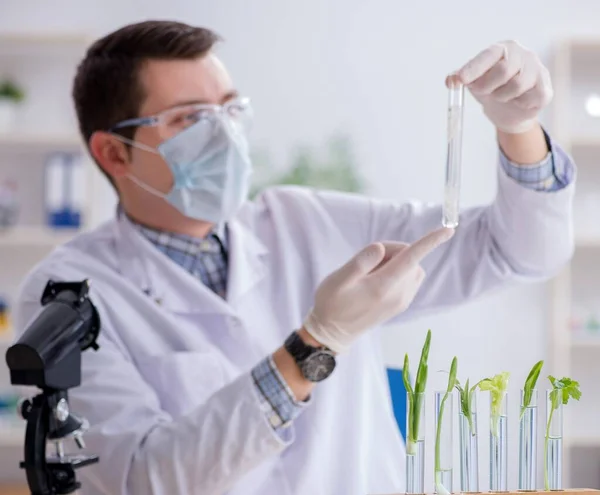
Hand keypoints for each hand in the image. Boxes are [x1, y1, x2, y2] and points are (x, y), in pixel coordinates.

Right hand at [303, 227, 454, 353]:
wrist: (332, 333)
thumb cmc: (331, 303)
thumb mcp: (338, 279)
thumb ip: (361, 261)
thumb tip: (381, 248)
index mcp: (383, 286)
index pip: (411, 258)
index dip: (430, 242)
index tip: (449, 230)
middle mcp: (398, 295)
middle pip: (409, 258)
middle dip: (393, 251)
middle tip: (366, 260)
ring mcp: (402, 301)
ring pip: (411, 267)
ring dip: (395, 262)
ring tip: (369, 273)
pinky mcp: (400, 304)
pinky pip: (408, 278)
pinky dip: (396, 272)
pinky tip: (374, 281)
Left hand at [450, 40, 552, 133]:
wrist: (508, 111)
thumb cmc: (490, 89)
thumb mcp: (472, 82)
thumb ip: (458, 78)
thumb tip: (451, 80)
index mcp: (502, 49)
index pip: (488, 55)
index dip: (474, 67)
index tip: (461, 79)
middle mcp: (522, 54)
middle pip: (503, 70)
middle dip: (488, 86)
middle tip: (483, 92)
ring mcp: (537, 69)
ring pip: (517, 85)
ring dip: (503, 96)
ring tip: (501, 96)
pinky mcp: (546, 88)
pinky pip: (531, 98)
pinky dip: (519, 104)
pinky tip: (518, 101)